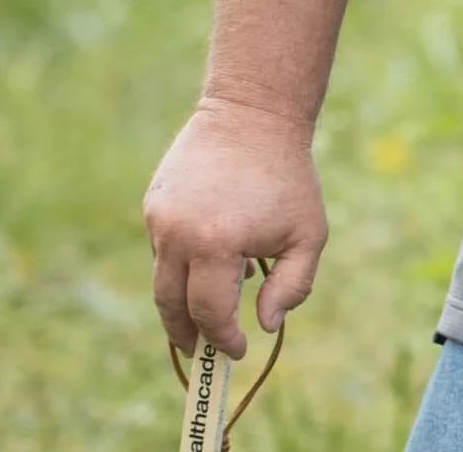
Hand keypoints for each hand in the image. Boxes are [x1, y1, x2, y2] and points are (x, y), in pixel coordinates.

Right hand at [143, 97, 327, 359]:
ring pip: (163, 278)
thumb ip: (291, 286)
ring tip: (206, 306)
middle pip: (171, 306)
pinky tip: (208, 255)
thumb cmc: (288, 176)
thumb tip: (263, 326)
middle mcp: (178, 235)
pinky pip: (162, 247)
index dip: (223, 339)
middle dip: (187, 334)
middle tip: (203, 349)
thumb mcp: (308, 233)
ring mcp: (160, 218)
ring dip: (181, 299)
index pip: (209, 314)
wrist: (254, 113)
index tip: (237, 350)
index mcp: (216, 246)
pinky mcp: (153, 202)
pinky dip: (180, 262)